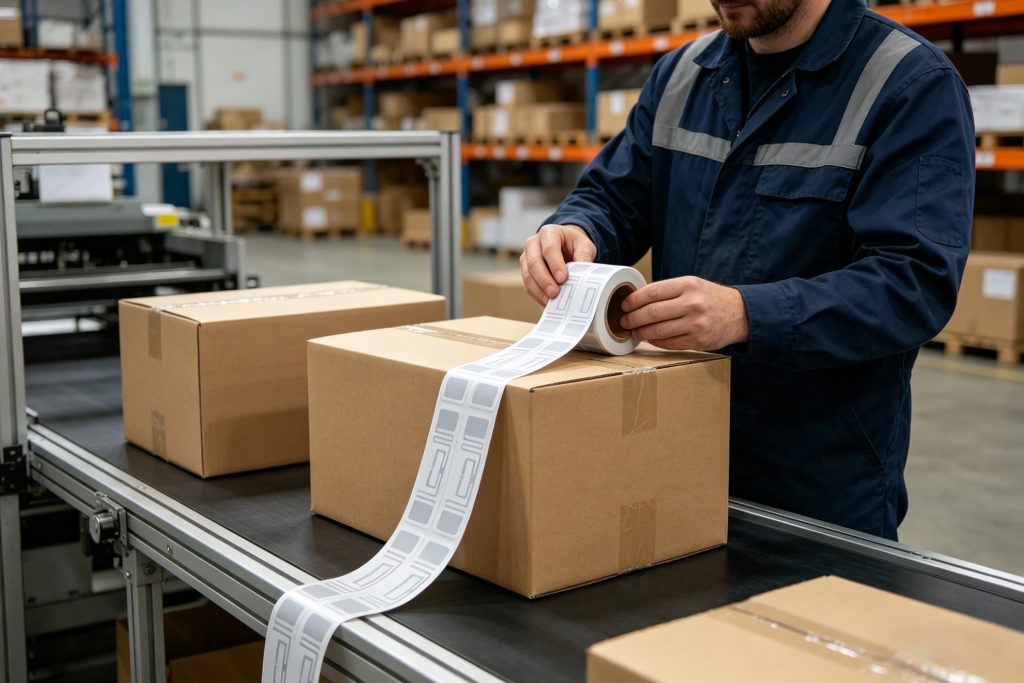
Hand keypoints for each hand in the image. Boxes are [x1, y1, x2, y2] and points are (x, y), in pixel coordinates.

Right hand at [520, 224, 596, 304]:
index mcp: (548, 232)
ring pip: (527, 274)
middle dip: (544, 279)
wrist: (564, 245)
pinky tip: (546, 303)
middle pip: (534, 262)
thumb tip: (583, 271)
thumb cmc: (573, 244)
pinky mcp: (525, 271)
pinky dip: (536, 295)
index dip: (555, 264)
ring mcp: (526, 257)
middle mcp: (533, 243)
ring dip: (538, 289)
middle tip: (555, 292)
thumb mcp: (584, 245)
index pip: (549, 248)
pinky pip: (527, 284)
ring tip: (550, 301)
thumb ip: (584, 256)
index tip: (563, 278)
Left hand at [620, 276, 748, 350]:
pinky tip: (650, 338)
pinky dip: (655, 341)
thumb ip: (668, 291)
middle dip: (632, 319)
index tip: (624, 305)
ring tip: (633, 332)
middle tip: (624, 321)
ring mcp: (696, 324)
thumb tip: (636, 300)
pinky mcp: (699, 341)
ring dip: (641, 333)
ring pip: (658, 331)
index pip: (652, 292)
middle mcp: (692, 303)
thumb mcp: (692, 285)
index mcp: (688, 285)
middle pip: (652, 313)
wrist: (739, 314)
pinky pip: (669, 343)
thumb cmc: (709, 298)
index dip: (633, 300)